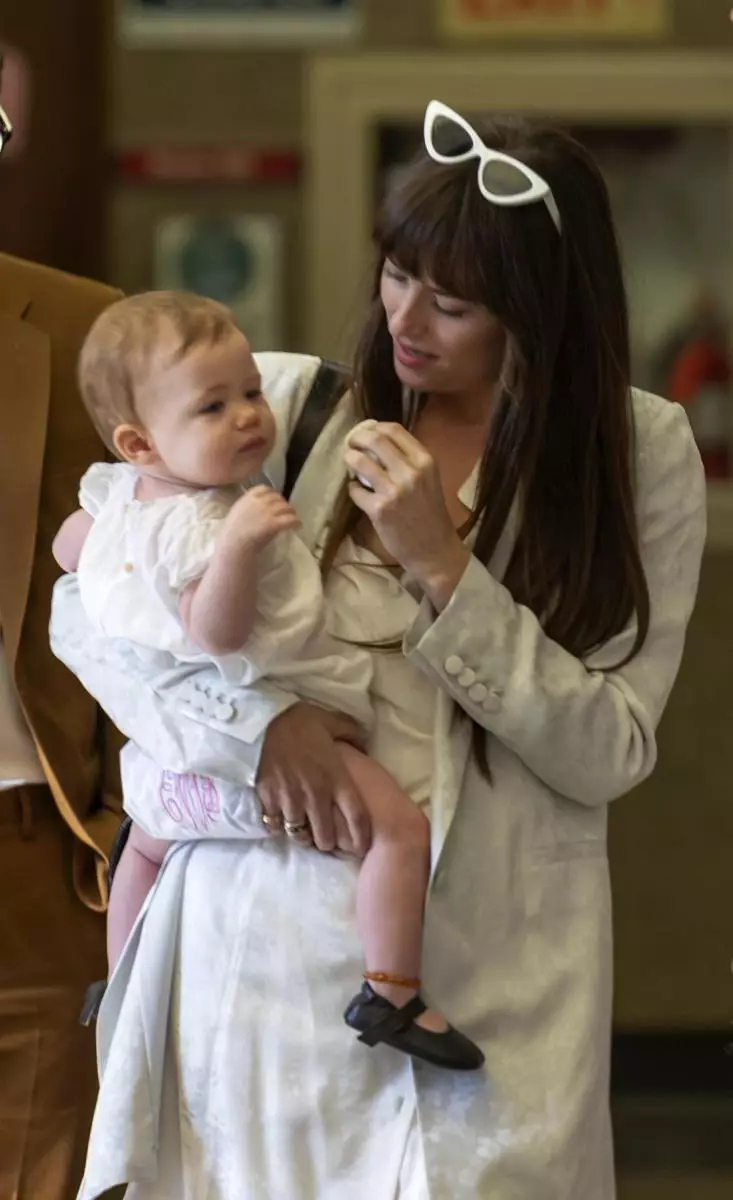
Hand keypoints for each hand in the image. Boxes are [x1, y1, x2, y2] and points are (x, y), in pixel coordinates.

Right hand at [223, 485, 299, 550]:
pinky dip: (296, 522)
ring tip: (293, 518)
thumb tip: (258, 508)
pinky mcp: (274, 524)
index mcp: (247, 497)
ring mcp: (267, 512)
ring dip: (291, 512)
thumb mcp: (236, 513)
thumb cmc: (230, 534)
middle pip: (278, 498)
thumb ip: (247, 507)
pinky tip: (298, 526)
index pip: (264, 489)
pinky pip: (290, 519)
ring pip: (286, 507)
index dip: (273, 494)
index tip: (276, 500)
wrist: (232, 546)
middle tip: (286, 511)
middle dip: (283, 504)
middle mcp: (258, 501)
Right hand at [256, 703, 370, 855]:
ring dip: (303, 835)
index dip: (361, 837)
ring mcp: (290, 800)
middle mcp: (315, 795)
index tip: (361, 847)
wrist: (262, 722)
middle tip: (327, 840)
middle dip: (328, 843)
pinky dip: (279, 827)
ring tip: (304, 832)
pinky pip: (275, 826)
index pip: (357, 816)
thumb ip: (351, 733)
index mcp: (336, 778)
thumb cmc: (300, 722)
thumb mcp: (332, 721)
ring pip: (299, 834)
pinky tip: (281, 820)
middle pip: (326, 836)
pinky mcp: (268, 800)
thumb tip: (363, 746)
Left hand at [344, 421, 469, 605]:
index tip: (366, 433)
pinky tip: (358, 492)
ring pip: (359, 461)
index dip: (374, 427)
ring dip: (350, 459)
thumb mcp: (429, 479)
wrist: (434, 549)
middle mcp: (411, 472)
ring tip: (350, 462)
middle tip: (351, 444)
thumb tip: (379, 440)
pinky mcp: (379, 510)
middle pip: (374, 439)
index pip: (394, 429)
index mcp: (425, 461)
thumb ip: (409, 460)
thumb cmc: (430, 513)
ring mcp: (394, 491)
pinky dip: (353, 489)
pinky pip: (355, 490)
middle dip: (357, 438)